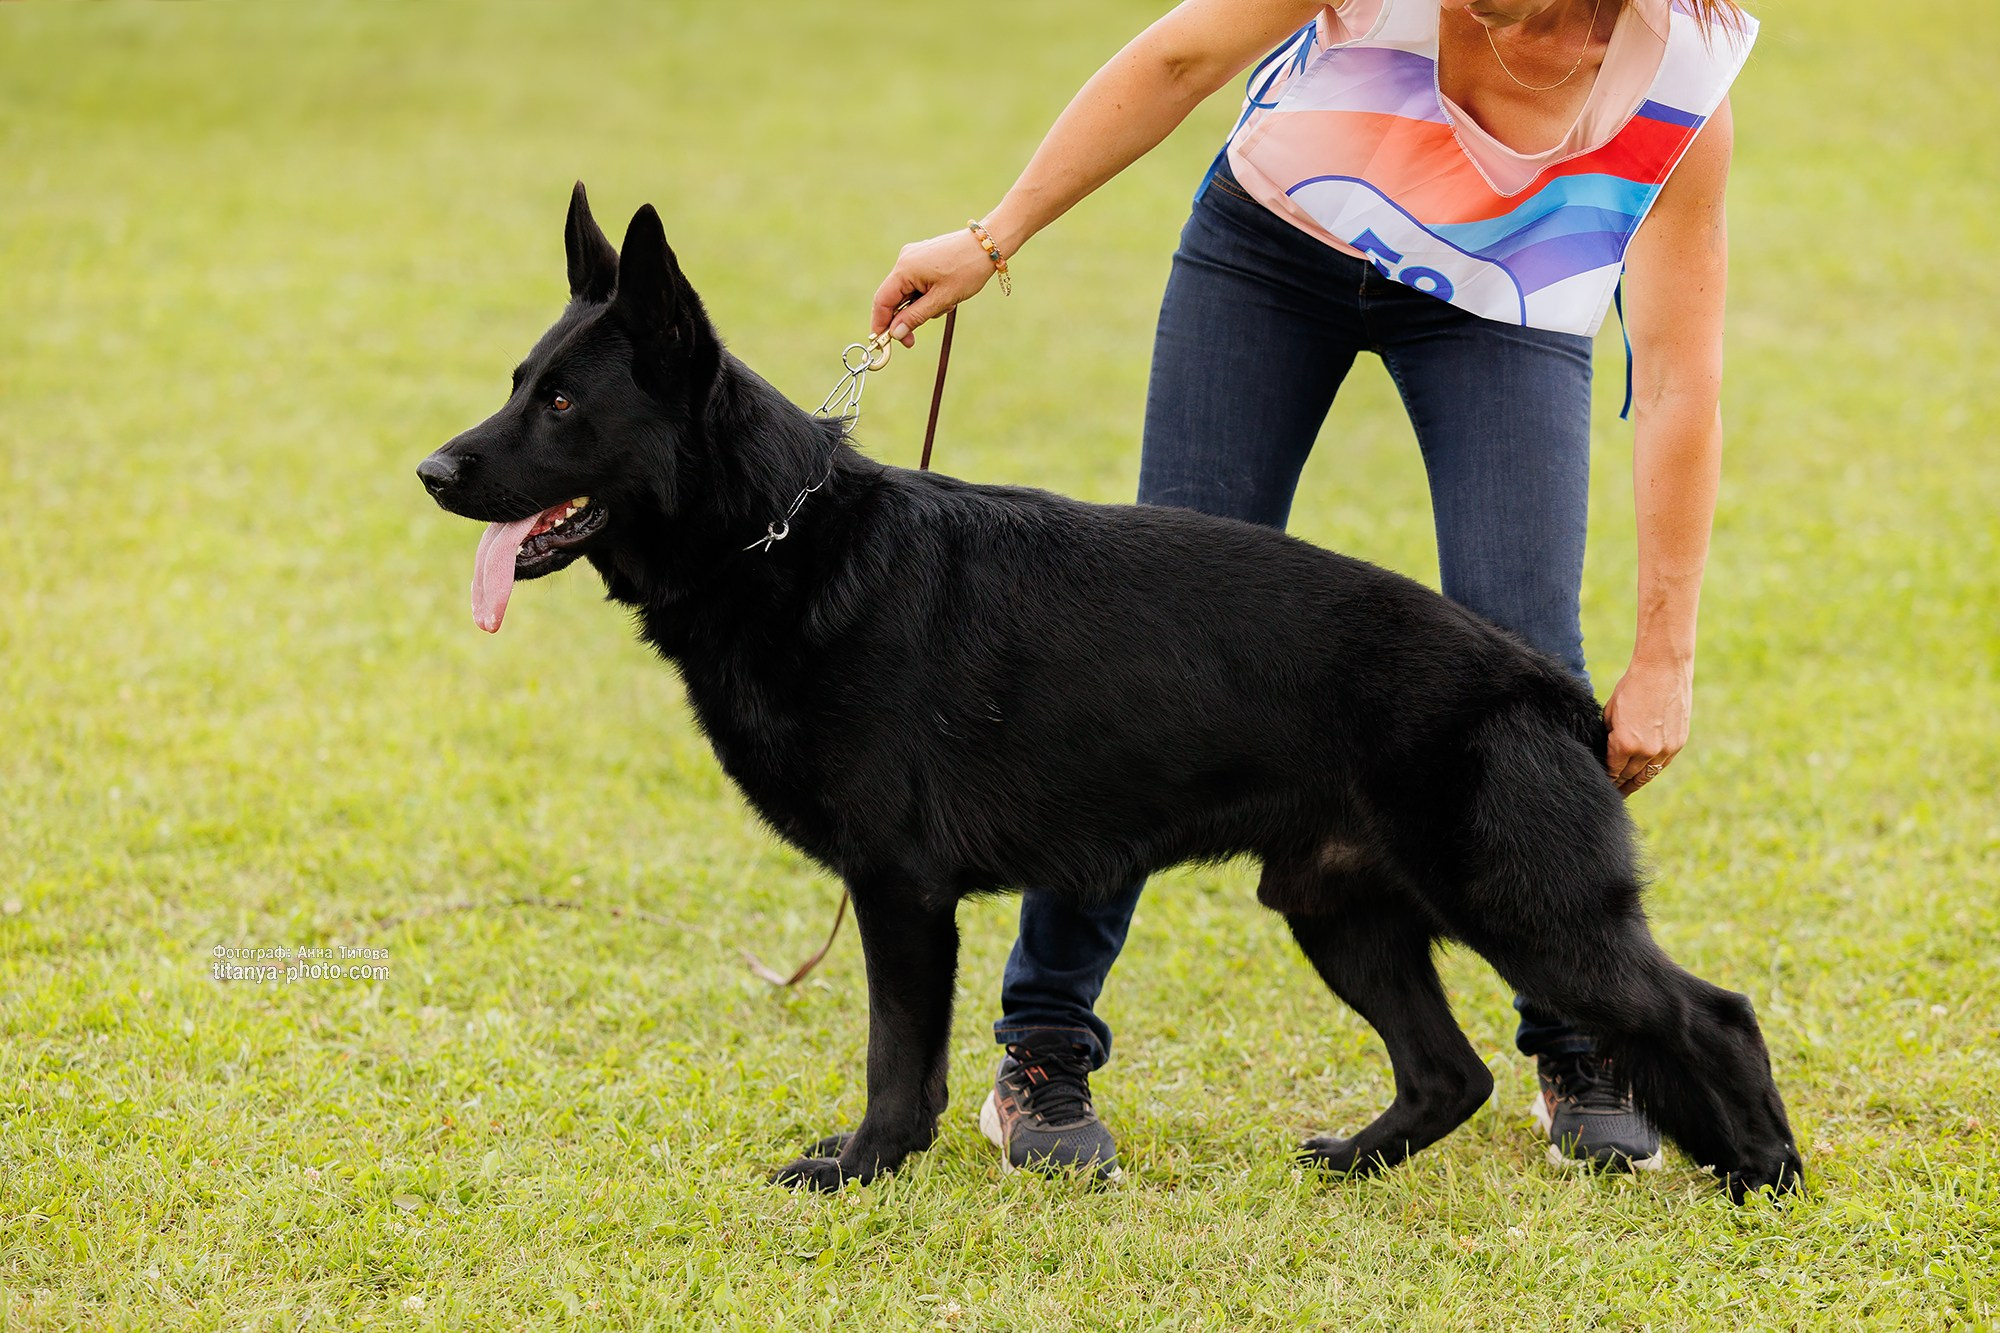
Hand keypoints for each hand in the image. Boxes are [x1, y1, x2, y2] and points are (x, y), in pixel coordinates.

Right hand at [870, 227, 996, 346]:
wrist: (987, 244)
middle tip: (914, 339)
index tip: (885, 343)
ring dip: (922, 306)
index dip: (880, 324)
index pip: (882, 301)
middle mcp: (904, 260)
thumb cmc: (967, 270)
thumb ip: (915, 317)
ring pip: (907, 292)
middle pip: (894, 298)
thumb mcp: (942, 299)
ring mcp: (913, 257)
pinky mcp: (923, 257)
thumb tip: (895, 334)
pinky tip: (946, 293)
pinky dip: (927, 295)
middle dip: (906, 317)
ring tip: (947, 304)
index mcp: (905, 268)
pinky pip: (916, 283)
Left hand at [1603, 657, 1692, 796]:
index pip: (1612, 772)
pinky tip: (1643, 774)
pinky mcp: (1677, 744)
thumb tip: (1606, 751)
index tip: (1601, 785)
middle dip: (1618, 785)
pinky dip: (1652, 771)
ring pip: (1647, 775)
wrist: (1662, 671)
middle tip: (1610, 793)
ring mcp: (1664, 749)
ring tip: (1626, 789)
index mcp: (1624, 744)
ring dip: (1635, 783)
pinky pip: (1662, 765)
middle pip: (1629, 777)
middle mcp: (1645, 751)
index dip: (1606, 779)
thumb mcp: (1610, 713)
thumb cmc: (1631, 688)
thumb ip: (1608, 736)